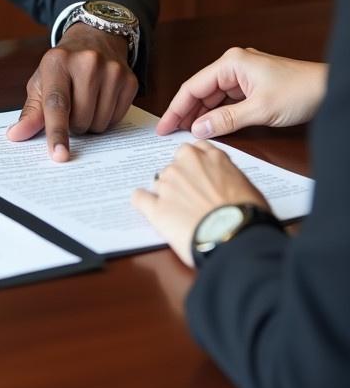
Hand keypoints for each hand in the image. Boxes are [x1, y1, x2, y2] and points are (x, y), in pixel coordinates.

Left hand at [6, 23, 137, 160]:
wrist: (95, 37)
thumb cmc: (63, 66)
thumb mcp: (42, 82)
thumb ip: (31, 112)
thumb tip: (16, 135)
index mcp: (57, 62)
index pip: (57, 104)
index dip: (57, 132)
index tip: (59, 155)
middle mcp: (87, 62)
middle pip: (80, 119)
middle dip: (73, 125)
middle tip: (72, 107)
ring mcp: (112, 70)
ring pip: (99, 123)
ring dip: (90, 123)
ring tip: (86, 101)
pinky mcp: (130, 80)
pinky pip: (117, 119)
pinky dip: (106, 118)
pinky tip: (101, 99)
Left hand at [131, 141, 269, 266]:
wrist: (236, 237)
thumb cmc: (247, 215)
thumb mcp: (246, 185)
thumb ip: (227, 175)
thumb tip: (223, 183)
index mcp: (211, 156)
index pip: (195, 150)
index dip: (196, 165)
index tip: (198, 176)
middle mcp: (186, 163)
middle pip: (175, 165)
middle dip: (180, 180)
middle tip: (191, 200)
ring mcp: (168, 183)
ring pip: (158, 181)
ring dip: (165, 193)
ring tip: (179, 214)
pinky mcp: (156, 206)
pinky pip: (139, 197)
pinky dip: (143, 202)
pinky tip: (150, 209)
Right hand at [156, 47, 327, 138]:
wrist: (327, 89)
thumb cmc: (300, 91)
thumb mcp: (260, 110)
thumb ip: (226, 120)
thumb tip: (198, 129)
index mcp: (231, 63)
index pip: (193, 87)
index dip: (176, 108)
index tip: (164, 126)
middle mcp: (233, 66)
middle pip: (201, 91)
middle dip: (186, 112)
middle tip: (170, 134)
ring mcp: (243, 76)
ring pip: (213, 98)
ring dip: (202, 115)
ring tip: (186, 134)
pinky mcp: (252, 87)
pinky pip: (227, 101)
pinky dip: (217, 115)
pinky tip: (210, 127)